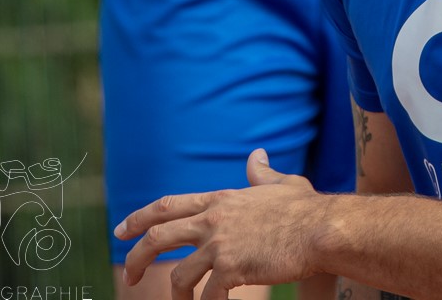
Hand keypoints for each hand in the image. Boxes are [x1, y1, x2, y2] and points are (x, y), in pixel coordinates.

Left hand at [117, 150, 326, 299]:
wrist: (321, 229)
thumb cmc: (306, 208)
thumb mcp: (281, 184)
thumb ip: (262, 173)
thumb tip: (256, 155)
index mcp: (220, 199)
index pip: (167, 205)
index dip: (139, 218)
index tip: (120, 230)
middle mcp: (213, 220)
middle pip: (158, 238)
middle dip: (136, 257)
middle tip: (128, 276)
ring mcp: (220, 245)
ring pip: (178, 275)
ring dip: (176, 296)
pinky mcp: (232, 269)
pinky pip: (208, 296)